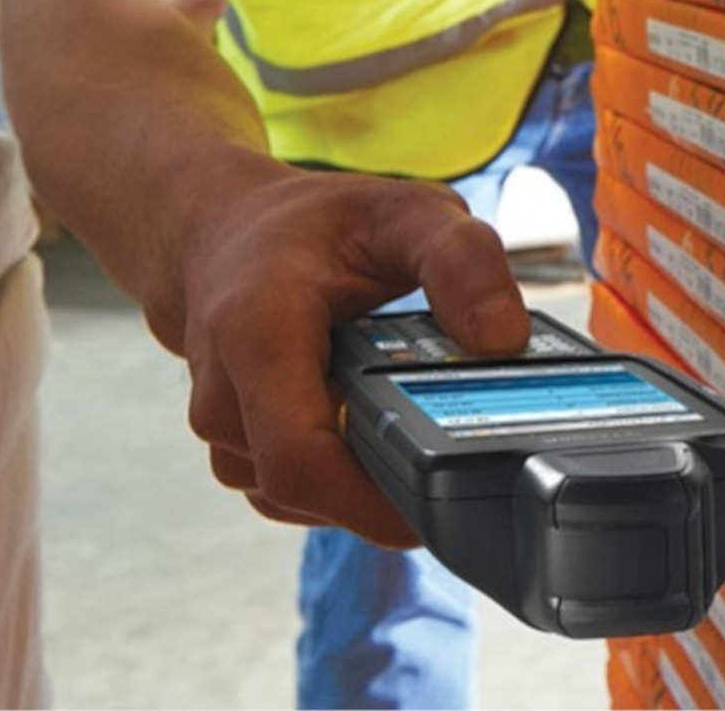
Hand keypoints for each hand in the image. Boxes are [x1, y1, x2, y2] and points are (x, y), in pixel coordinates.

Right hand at [154, 165, 529, 545]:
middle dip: (381, 489)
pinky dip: (341, 475)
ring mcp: (224, 429)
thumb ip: (460, 259)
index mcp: (256, 334)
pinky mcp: (238, 449)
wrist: (220, 231)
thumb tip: (503, 338)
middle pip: (304, 489)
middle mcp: (224, 392)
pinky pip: (294, 490)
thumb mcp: (404, 213)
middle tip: (452, 458)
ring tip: (412, 430)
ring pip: (299, 498)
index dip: (369, 505)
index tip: (436, 512)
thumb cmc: (313, 225)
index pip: (300, 460)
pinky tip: (377, 434)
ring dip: (361, 483)